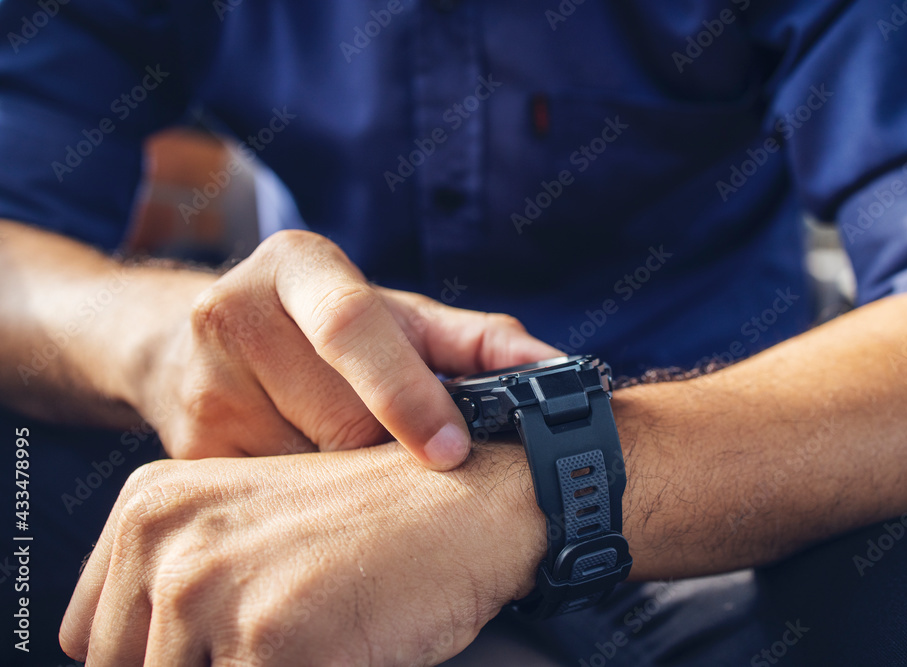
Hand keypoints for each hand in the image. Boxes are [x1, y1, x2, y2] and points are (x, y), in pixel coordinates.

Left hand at [59, 444, 545, 665]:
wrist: (470, 502)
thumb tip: (133, 658)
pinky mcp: (266, 637)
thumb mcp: (249, 535)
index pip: (91, 639)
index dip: (156, 661)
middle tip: (277, 640)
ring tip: (310, 640)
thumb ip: (178, 596)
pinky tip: (339, 647)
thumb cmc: (375, 524)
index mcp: (151, 507)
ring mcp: (209, 586)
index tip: (217, 651)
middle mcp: (165, 538)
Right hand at [134, 229, 558, 467]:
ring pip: (311, 472)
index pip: (353, 326)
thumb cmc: (327, 329)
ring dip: (355, 483)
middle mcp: (234, 313)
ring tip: (363, 461)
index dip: (408, 393)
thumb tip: (563, 371)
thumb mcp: (399, 317)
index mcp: (297, 266)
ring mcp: (202, 385)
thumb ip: (479, 340)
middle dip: (390, 449)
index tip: (452, 450)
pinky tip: (321, 484)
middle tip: (420, 458)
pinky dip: (315, 505)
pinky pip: (277, 501)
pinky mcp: (188, 449)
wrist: (197, 341)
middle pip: (338, 417)